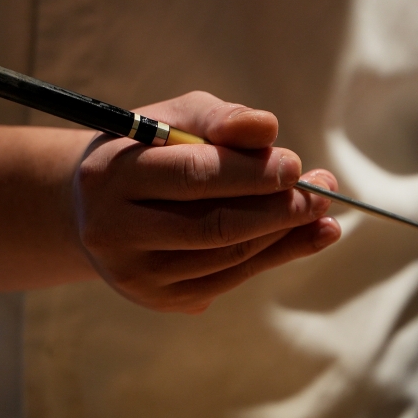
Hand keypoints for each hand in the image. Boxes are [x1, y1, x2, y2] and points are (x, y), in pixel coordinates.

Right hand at [73, 91, 340, 312]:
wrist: (95, 208)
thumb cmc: (148, 151)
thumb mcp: (174, 119)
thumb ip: (220, 119)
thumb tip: (268, 129)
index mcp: (111, 176)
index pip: (192, 177)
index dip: (251, 173)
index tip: (297, 165)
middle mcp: (114, 232)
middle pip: (213, 226)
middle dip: (277, 209)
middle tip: (323, 192)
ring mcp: (136, 274)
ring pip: (226, 257)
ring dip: (282, 235)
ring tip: (320, 212)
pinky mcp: (159, 299)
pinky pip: (228, 279)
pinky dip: (272, 256)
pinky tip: (305, 237)